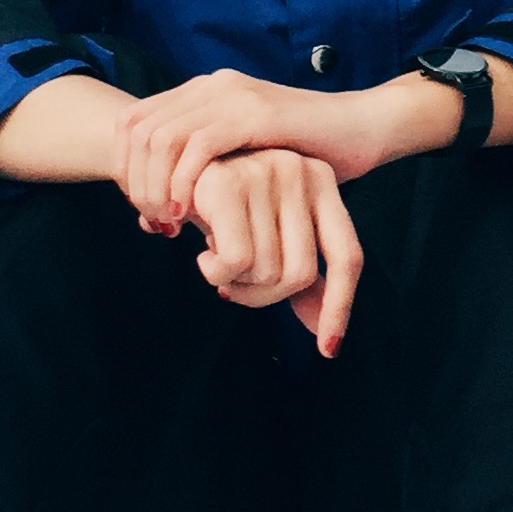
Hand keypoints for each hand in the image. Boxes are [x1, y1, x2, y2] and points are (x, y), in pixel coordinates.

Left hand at [119, 68, 450, 226]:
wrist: (361, 129)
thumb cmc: (304, 154)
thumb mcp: (240, 163)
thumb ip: (200, 176)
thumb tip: (152, 215)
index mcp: (202, 93)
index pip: (132, 123)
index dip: (124, 169)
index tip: (141, 210)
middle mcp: (211, 86)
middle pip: (137, 130)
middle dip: (134, 182)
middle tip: (154, 222)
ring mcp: (233, 95)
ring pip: (160, 137)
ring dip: (155, 186)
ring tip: (170, 222)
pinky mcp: (255, 113)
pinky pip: (199, 145)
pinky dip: (184, 182)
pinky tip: (192, 212)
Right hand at [189, 150, 362, 355]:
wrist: (165, 162)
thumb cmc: (220, 203)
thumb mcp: (264, 231)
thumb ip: (295, 273)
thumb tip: (324, 336)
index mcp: (321, 182)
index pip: (347, 256)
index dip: (339, 307)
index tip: (327, 348)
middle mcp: (303, 172)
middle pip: (300, 274)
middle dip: (263, 296)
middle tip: (235, 285)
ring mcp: (270, 173)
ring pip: (267, 271)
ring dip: (235, 284)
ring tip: (217, 260)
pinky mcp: (233, 183)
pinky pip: (237, 261)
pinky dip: (216, 272)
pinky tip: (204, 254)